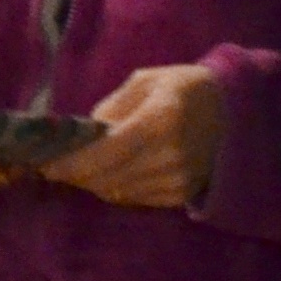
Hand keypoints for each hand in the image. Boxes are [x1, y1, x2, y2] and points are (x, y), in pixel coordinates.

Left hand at [51, 61, 225, 213]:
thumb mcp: (145, 81)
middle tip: (56, 167)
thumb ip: (111, 107)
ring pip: (118, 191)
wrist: (234, 110)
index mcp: (161, 120)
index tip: (47, 165)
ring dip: (94, 183)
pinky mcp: (183, 194)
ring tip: (80, 169)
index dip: (72, 163)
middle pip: (108, 177)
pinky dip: (117, 188)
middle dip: (77, 175)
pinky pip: (136, 198)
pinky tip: (111, 173)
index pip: (106, 152)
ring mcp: (180, 178)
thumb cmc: (182, 89)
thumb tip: (82, 136)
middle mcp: (172, 154)